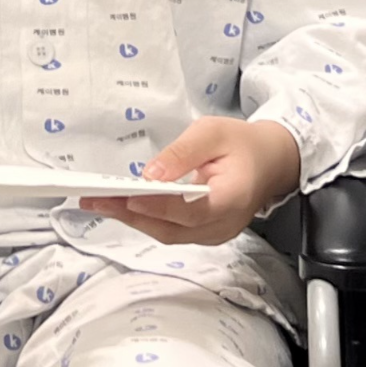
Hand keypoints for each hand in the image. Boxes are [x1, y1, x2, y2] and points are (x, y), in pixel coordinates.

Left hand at [79, 116, 300, 246]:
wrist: (271, 161)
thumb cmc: (242, 144)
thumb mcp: (213, 132)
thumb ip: (182, 153)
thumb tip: (150, 174)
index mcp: (232, 198)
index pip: (189, 210)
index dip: (156, 205)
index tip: (125, 196)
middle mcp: (224, 225)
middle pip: (171, 229)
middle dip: (130, 214)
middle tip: (95, 200)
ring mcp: (215, 234)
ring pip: (168, 234)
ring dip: (133, 219)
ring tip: (100, 203)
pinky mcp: (206, 234)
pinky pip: (172, 232)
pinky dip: (147, 220)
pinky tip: (124, 206)